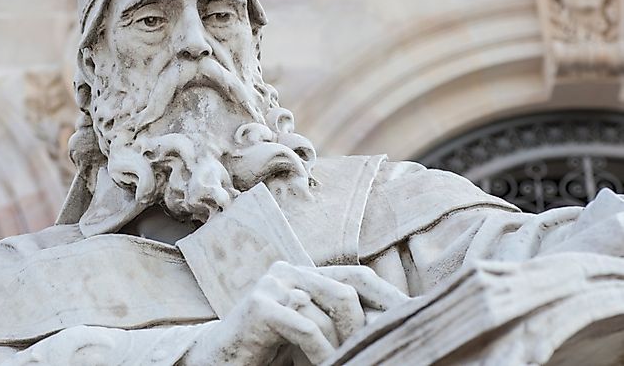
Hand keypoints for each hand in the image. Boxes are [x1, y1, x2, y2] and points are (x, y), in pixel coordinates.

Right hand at [182, 262, 408, 365]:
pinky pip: (306, 328)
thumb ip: (336, 321)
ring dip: (339, 347)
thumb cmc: (267, 353)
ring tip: (337, 363)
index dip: (387, 297)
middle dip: (363, 327)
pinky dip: (321, 353)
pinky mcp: (259, 305)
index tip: (413, 317)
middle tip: (369, 352)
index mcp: (303, 275)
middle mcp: (288, 273)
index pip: (357, 276)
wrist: (216, 362)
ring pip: (329, 311)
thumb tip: (390, 326)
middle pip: (346, 291)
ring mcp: (271, 285)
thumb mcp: (310, 333)